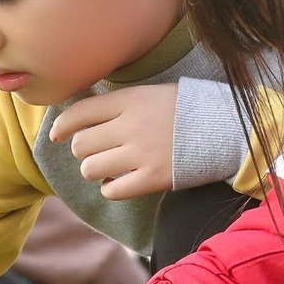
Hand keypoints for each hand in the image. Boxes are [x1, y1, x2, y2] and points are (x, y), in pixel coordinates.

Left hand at [50, 85, 179, 200]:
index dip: (62, 126)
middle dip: (83, 151)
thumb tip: (82, 119)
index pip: (80, 113)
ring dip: (94, 171)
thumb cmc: (187, 109)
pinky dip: (110, 189)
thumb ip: (119, 104)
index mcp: (129, 100)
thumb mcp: (151, 93)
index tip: (57, 135)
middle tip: (96, 152)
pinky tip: (118, 183)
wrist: (226, 128)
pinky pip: (112, 190)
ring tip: (108, 168)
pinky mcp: (153, 178)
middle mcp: (131, 126)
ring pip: (91, 169)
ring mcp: (141, 153)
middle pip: (81, 145)